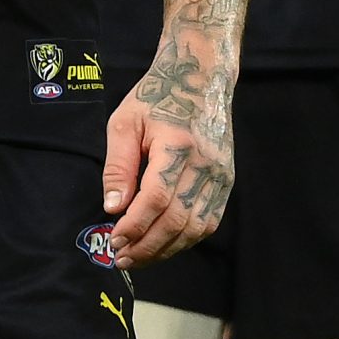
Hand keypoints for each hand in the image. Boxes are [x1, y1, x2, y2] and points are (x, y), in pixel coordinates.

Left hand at [102, 83, 233, 269]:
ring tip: (139, 257)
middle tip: (122, 257)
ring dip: (166, 248)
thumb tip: (112, 208)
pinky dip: (186, 239)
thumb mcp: (125, 123)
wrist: (200, 81)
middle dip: (147, 246)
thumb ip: (118, 166)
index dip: (135, 225)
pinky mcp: (226, 182)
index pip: (157, 198)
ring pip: (196, 227)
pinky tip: (164, 244)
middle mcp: (205, 165)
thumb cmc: (156, 98)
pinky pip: (208, 221)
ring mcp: (221, 176)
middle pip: (178, 220)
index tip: (114, 239)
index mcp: (177, 146)